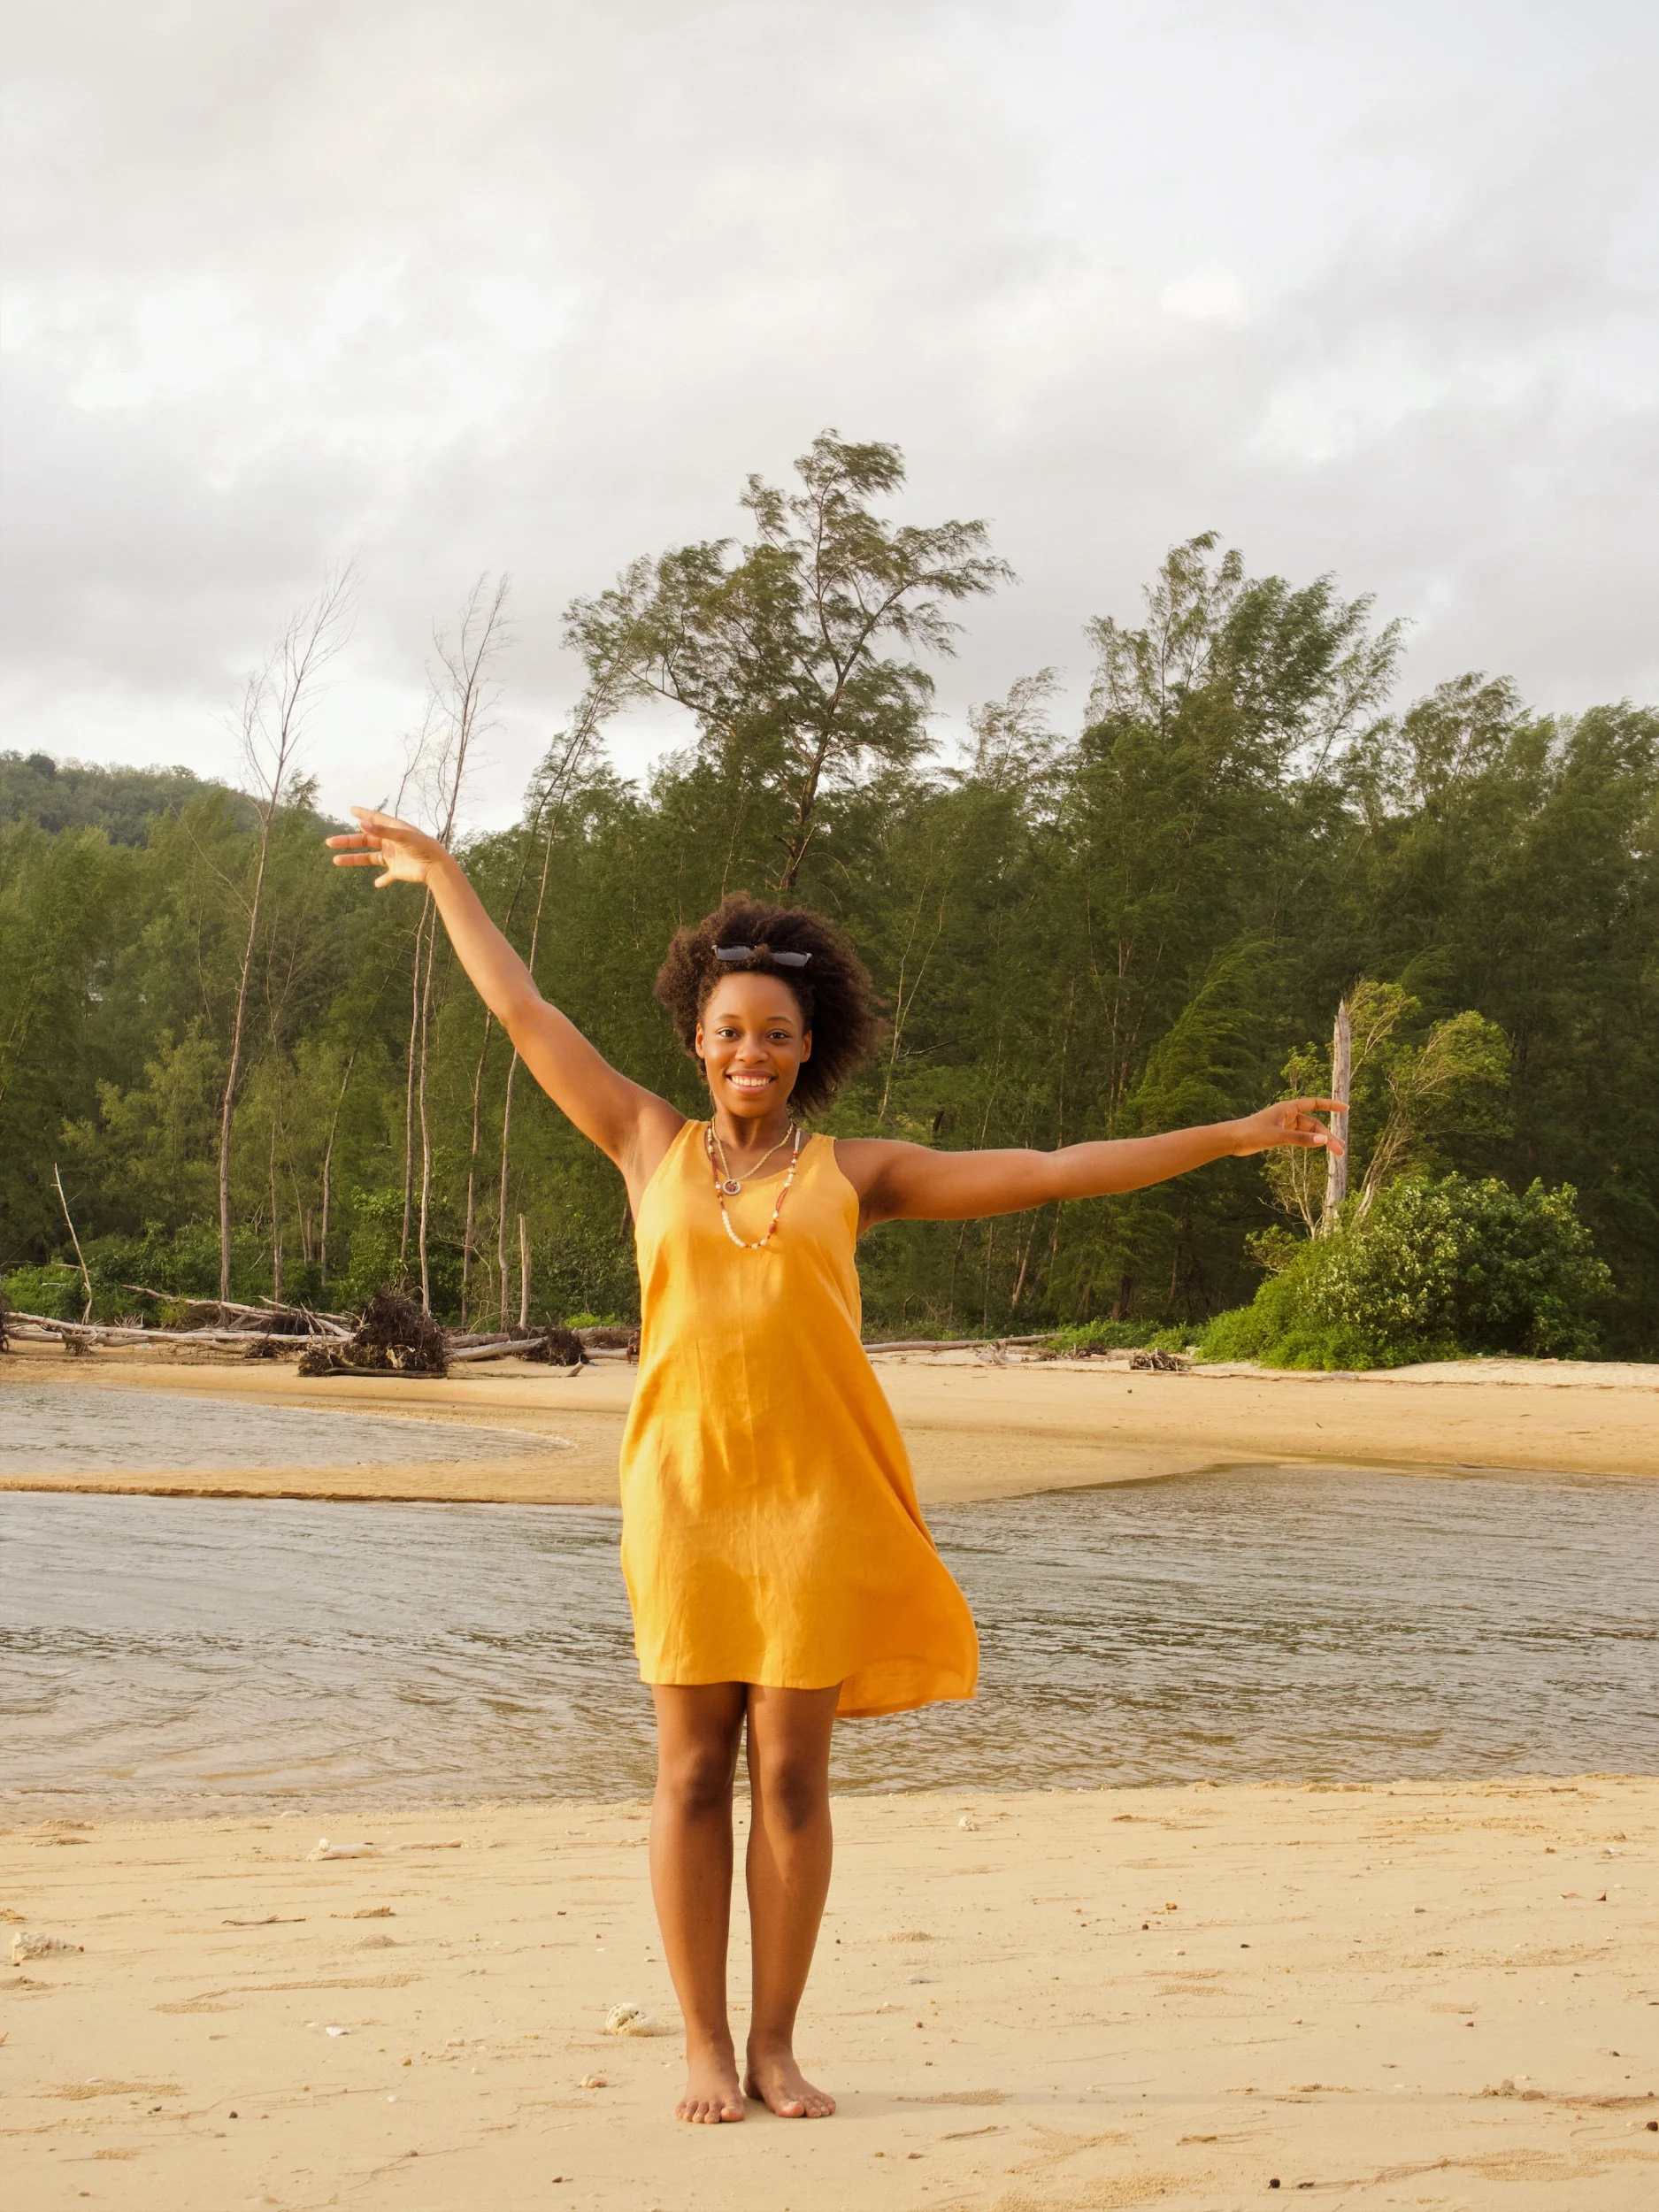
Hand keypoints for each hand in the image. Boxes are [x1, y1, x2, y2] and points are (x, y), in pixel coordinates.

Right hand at [326, 807, 449, 887]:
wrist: (437, 867)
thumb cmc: (422, 847)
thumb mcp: (402, 837)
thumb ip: (382, 831)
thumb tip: (361, 824)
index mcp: (393, 830)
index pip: (374, 819)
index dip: (363, 813)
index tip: (351, 809)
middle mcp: (391, 842)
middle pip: (365, 841)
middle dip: (347, 841)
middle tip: (329, 842)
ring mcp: (393, 857)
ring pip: (369, 858)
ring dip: (354, 859)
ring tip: (336, 861)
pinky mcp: (398, 871)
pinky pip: (387, 876)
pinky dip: (383, 880)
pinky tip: (377, 884)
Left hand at [1230, 1097, 1345, 1156]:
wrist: (1233, 1140)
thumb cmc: (1252, 1133)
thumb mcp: (1278, 1137)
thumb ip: (1300, 1139)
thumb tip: (1323, 1142)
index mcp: (1288, 1108)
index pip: (1315, 1103)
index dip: (1331, 1105)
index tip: (1346, 1108)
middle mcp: (1288, 1114)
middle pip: (1314, 1124)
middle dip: (1328, 1136)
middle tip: (1340, 1150)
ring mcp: (1285, 1125)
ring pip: (1308, 1132)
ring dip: (1321, 1141)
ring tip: (1336, 1152)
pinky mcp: (1280, 1135)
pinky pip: (1300, 1137)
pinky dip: (1310, 1142)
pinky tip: (1319, 1148)